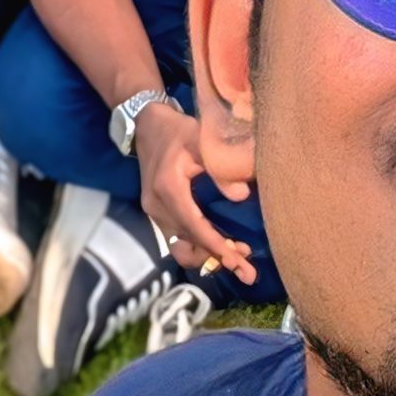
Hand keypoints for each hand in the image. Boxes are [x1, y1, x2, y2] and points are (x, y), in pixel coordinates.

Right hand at [132, 102, 257, 285]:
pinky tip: (220, 246)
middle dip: (218, 258)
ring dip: (207, 255)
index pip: (194, 226)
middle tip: (248, 271)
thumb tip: (241, 196)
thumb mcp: (202, 141)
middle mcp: (157, 205)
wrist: (147, 125)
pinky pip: (177, 238)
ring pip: (180, 246)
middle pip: (187, 243)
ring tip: (237, 259)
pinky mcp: (156, 213)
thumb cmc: (178, 131)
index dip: (217, 246)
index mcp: (168, 187)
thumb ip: (221, 169)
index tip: (238, 261)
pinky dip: (198, 246)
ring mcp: (153, 211)